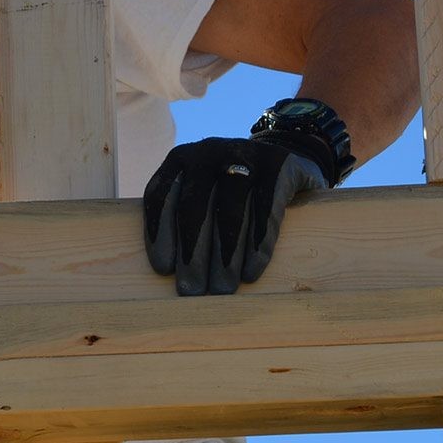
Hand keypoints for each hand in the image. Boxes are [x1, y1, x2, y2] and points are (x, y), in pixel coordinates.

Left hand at [142, 132, 329, 295]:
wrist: (283, 157)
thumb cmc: (230, 190)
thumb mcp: (203, 189)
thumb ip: (183, 216)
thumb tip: (167, 273)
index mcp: (181, 158)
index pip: (161, 195)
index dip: (159, 231)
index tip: (162, 269)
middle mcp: (208, 151)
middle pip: (194, 208)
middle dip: (191, 254)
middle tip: (192, 291)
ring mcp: (245, 154)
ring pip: (230, 212)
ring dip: (224, 257)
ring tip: (221, 290)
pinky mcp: (279, 165)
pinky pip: (266, 210)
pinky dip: (258, 246)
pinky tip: (251, 273)